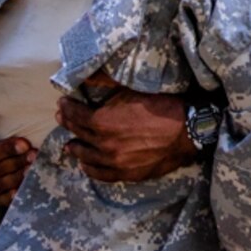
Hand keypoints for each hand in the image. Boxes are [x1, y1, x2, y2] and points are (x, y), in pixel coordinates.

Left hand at [57, 79, 194, 182]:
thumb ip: (105, 83)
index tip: (63, 103)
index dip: (68, 108)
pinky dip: (91, 169)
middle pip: (80, 134)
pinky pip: (102, 174)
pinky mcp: (127, 174)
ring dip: (76, 148)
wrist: (187, 130)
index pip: (76, 115)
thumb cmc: (161, 105)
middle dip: (69, 124)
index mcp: (102, 122)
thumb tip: (87, 77)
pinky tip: (85, 165)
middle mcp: (104, 144)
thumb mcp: (130, 89)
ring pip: (87, 157)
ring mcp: (115, 162)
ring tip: (69, 145)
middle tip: (62, 118)